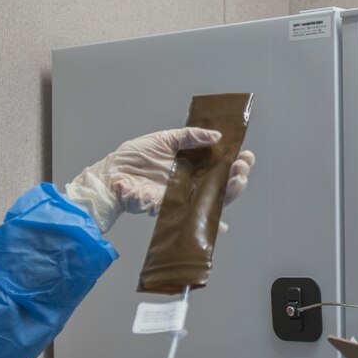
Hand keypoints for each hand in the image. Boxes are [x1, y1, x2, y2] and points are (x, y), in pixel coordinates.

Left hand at [64, 127, 254, 233]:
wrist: (111, 172)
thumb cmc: (135, 156)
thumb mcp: (166, 138)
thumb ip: (190, 136)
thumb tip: (216, 136)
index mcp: (192, 166)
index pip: (221, 166)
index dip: (236, 162)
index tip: (246, 154)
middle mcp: (191, 183)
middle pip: (222, 185)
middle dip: (238, 176)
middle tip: (243, 166)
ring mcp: (183, 197)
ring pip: (213, 201)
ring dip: (229, 192)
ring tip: (238, 179)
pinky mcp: (170, 208)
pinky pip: (191, 216)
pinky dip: (207, 220)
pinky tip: (221, 221)